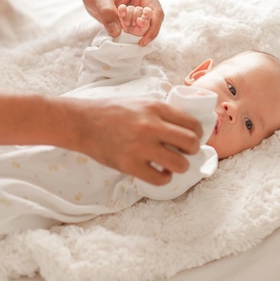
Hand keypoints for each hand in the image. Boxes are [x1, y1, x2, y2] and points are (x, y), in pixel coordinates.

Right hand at [71, 96, 201, 184]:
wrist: (82, 123)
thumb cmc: (111, 111)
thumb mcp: (140, 102)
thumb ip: (162, 112)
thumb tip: (186, 126)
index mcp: (155, 108)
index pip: (191, 123)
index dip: (197, 133)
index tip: (193, 138)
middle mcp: (150, 126)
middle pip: (190, 143)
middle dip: (192, 150)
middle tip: (185, 152)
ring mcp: (140, 147)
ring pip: (180, 164)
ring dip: (180, 166)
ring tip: (172, 164)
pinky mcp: (130, 165)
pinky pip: (160, 179)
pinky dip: (164, 178)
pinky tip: (159, 172)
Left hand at [78, 0, 163, 45]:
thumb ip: (108, 13)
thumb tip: (117, 32)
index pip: (156, 13)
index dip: (152, 28)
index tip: (142, 40)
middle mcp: (143, 1)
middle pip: (150, 23)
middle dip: (137, 27)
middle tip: (122, 23)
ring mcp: (136, 10)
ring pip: (141, 28)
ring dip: (130, 29)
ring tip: (117, 19)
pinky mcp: (129, 18)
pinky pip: (132, 29)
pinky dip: (124, 31)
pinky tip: (115, 23)